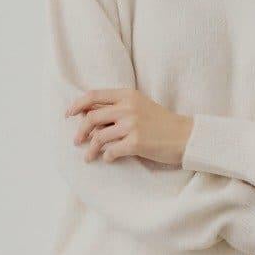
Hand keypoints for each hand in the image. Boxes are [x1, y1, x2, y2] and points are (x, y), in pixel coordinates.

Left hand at [65, 87, 191, 165]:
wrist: (185, 135)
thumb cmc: (161, 122)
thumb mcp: (140, 105)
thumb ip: (117, 107)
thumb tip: (88, 115)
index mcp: (127, 95)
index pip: (93, 96)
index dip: (76, 105)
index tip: (68, 115)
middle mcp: (127, 107)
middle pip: (91, 118)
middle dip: (80, 131)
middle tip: (76, 141)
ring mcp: (132, 125)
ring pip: (99, 137)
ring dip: (91, 149)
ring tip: (88, 157)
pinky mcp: (136, 143)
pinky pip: (111, 151)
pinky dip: (107, 157)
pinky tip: (109, 159)